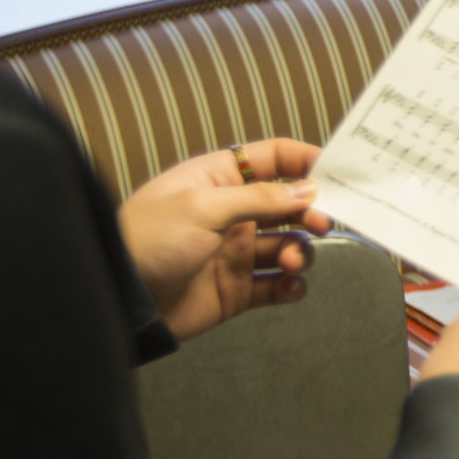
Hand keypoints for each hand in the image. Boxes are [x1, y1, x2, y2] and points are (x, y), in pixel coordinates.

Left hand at [118, 139, 333, 342]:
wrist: (120, 300)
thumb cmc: (148, 240)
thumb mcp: (203, 206)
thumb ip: (260, 198)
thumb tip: (308, 190)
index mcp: (218, 179)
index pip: (272, 158)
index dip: (305, 161)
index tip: (338, 173)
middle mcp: (231, 213)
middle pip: (288, 203)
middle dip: (311, 211)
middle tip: (323, 222)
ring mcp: (235, 253)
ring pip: (288, 246)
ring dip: (300, 251)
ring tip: (293, 261)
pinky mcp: (236, 289)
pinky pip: (277, 285)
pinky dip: (291, 285)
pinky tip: (289, 285)